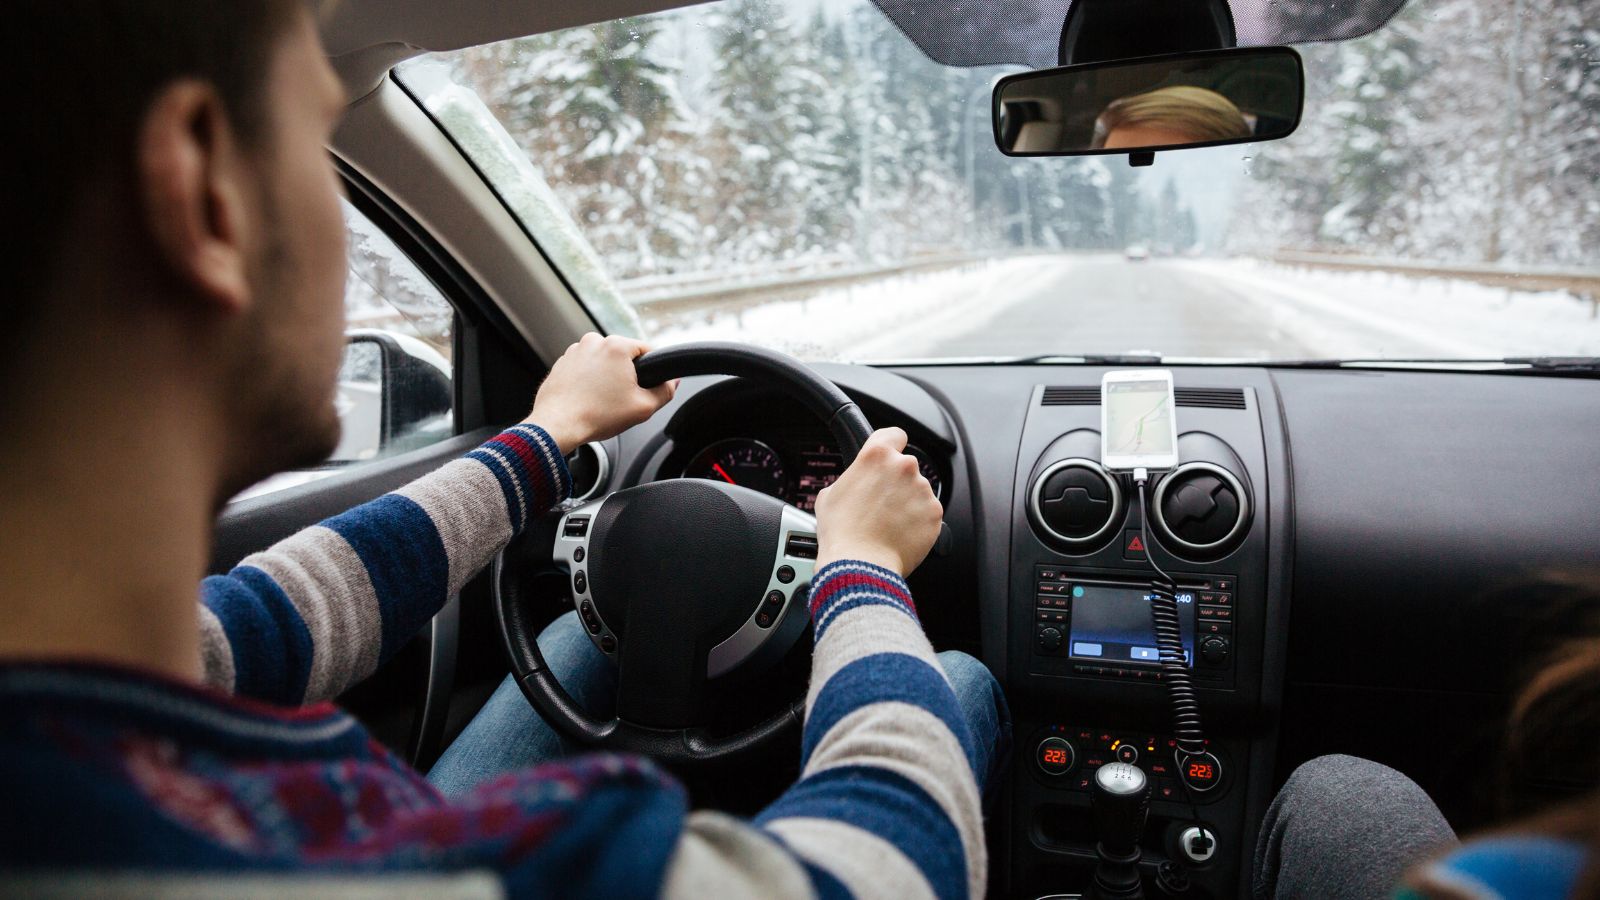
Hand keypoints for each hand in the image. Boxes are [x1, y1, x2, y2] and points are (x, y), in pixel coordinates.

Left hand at [527, 334, 675, 453]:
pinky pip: (584, 369)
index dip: (651, 371)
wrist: (557, 425)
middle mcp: (594, 341)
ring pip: (603, 362)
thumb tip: (672, 382)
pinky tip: (587, 399)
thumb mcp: (643, 407)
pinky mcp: (561, 363)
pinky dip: (588, 381)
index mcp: (616, 345)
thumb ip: (665, 391)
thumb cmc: (597, 415)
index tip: (645, 388)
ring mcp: (574, 351)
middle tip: (622, 399)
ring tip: (602, 401)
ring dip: (606, 377)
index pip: (647, 350)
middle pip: (623, 356)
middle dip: (626, 375)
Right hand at [814, 427, 942, 576]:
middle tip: (881, 503)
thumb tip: (855, 484)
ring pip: (918, 491)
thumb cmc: (842, 531)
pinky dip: (918, 522)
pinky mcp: (934, 513)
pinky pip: (928, 513)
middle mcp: (904, 467)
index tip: (891, 454)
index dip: (892, 444)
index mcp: (876, 455)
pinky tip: (900, 533)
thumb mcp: (830, 495)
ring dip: (908, 503)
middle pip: (906, 467)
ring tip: (888, 524)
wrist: (860, 564)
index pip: (895, 434)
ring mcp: (922, 490)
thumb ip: (850, 479)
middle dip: (897, 482)